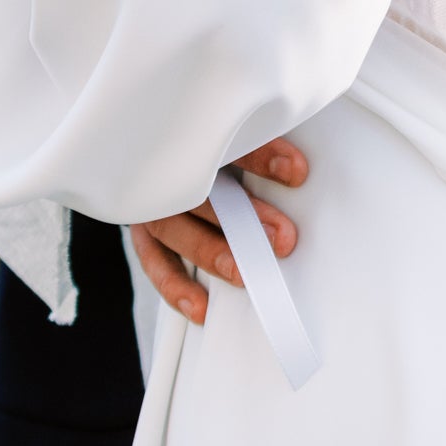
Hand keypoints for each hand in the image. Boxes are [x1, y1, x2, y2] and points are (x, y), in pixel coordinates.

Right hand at [129, 139, 307, 324]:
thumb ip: (261, 147)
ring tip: (244, 274)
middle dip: (244, 215)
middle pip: (202, 190)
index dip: (263, 156)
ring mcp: (152, 201)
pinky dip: (175, 286)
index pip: (230, 142)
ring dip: (212, 252)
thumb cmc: (214, 150)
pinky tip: (201, 308)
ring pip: (176, 227)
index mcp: (196, 136)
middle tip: (282, 238)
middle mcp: (169, 167)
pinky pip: (154, 260)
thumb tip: (302, 167)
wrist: (151, 149)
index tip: (297, 171)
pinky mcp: (143, 231)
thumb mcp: (236, 139)